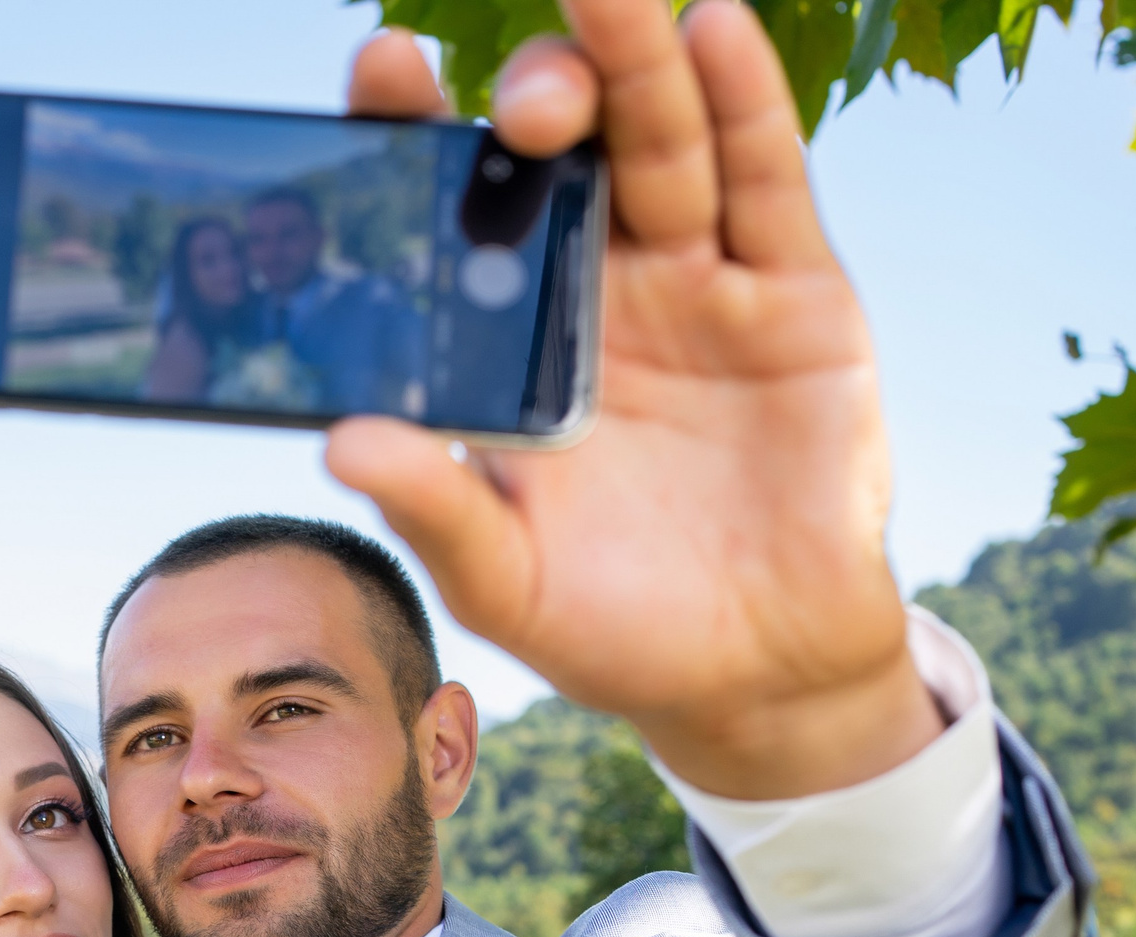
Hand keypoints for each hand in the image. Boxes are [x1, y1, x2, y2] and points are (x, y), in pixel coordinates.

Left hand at [322, 16, 943, 800]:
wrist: (756, 673)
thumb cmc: (607, 624)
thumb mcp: (502, 581)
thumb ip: (435, 507)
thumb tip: (342, 444)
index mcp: (508, 337)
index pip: (453, 209)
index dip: (419, 134)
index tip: (380, 66)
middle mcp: (596, 285)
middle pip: (565, 150)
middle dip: (543, 95)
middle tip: (518, 102)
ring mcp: (696, 279)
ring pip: (663, 142)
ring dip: (637, 61)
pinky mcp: (793, 293)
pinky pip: (764, 183)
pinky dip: (745, 102)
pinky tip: (714, 29)